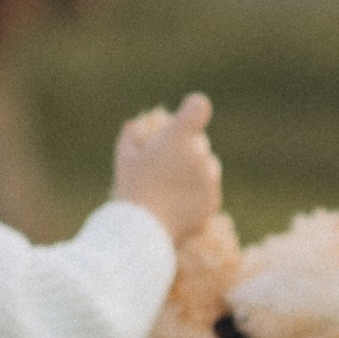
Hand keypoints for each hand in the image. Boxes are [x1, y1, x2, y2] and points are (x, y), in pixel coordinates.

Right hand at [113, 93, 221, 240]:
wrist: (144, 229)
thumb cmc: (131, 189)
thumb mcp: (125, 159)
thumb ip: (130, 138)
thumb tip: (131, 125)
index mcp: (179, 137)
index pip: (199, 107)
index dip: (193, 109)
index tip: (186, 117)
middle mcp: (199, 153)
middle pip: (200, 141)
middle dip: (188, 148)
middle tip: (168, 164)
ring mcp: (209, 178)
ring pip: (209, 165)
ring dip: (197, 170)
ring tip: (172, 187)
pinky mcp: (214, 200)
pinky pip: (210, 189)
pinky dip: (198, 194)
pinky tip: (178, 204)